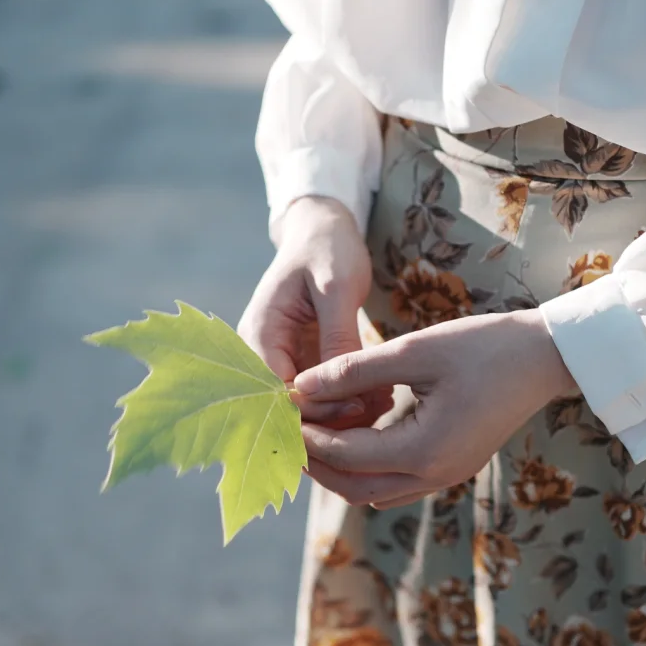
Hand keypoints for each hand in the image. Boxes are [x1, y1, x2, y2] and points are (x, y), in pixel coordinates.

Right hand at [238, 196, 392, 428]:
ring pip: (309, 402)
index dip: (315, 406)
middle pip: (291, 405)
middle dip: (333, 413)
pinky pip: (323, 389)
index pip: (277, 391)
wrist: (323, 232)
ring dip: (344, 409)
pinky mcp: (304, 360)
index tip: (357, 405)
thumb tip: (342, 382)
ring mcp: (283, 358)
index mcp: (260, 334)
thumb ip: (337, 335)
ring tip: (386, 402)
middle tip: (378, 409)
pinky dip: (348, 395)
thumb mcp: (336, 287)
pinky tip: (381, 394)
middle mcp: (263, 353)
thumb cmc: (327, 250)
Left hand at [294, 310, 579, 507]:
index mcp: (424, 449)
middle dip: (317, 462)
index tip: (282, 411)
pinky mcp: (451, 467)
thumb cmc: (484, 346)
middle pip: (354, 488)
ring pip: (373, 490)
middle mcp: (434, 475)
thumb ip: (353, 371)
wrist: (545, 358)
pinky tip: (351, 434)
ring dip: (340, 468)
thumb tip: (301, 386)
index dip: (308, 435)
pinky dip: (366, 466)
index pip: (346, 455)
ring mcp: (445, 476)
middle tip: (287, 431)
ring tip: (312, 431)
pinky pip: (396, 482)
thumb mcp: (413, 351)